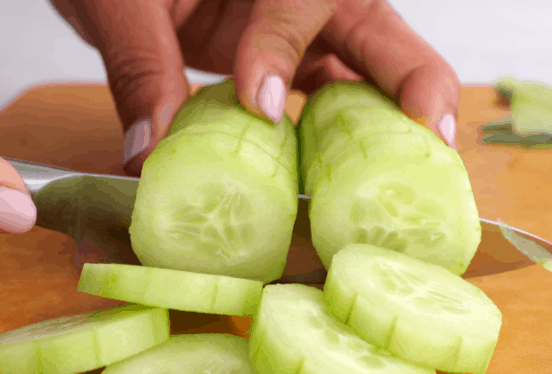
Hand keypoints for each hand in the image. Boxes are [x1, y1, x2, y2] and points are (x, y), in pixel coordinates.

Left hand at [50, 0, 460, 175]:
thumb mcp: (118, 1)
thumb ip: (139, 64)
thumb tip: (151, 153)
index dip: (282, 45)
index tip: (256, 100)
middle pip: (379, 31)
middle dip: (415, 81)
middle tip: (433, 135)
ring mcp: (306, 29)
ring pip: (370, 69)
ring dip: (394, 120)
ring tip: (415, 170)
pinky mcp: (295, 61)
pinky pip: (334, 97)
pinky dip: (347, 138)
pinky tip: (351, 177)